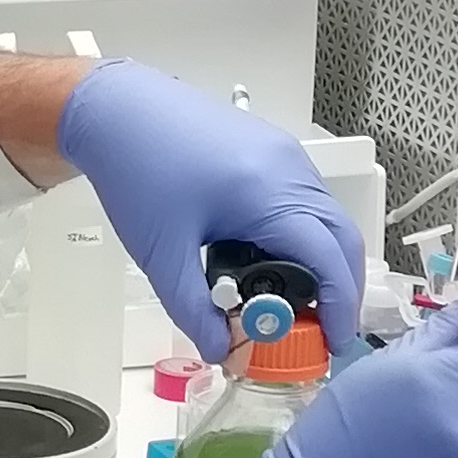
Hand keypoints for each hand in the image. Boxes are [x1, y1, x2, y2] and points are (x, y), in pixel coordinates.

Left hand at [55, 58, 365, 360]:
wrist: (115, 108)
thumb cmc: (137, 167)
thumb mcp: (163, 253)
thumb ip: (193, 310)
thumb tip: (220, 349)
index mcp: (268, 193)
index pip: (328, 258)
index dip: (338, 307)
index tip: (333, 343)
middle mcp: (288, 169)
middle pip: (341, 238)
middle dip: (340, 288)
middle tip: (321, 330)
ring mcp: (284, 154)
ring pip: (326, 216)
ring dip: (322, 260)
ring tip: (292, 301)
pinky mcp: (271, 149)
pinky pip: (306, 198)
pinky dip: (304, 234)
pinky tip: (271, 259)